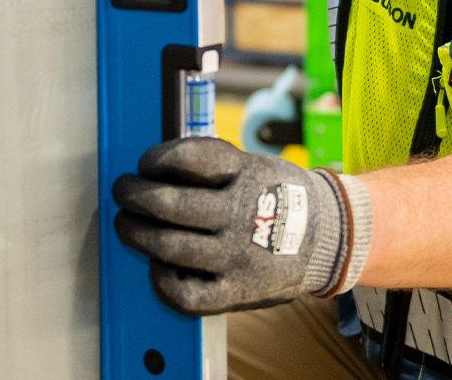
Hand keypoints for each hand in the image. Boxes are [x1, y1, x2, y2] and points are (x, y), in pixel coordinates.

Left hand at [112, 136, 370, 315]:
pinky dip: (162, 280)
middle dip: (135, 195)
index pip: (191, 158)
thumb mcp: (254, 165)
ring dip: (136, 234)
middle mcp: (242, 213)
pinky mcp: (237, 292)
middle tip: (123, 191)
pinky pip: (185, 293)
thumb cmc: (278, 197)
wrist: (328, 238)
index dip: (158, 158)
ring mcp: (239, 256)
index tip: (145, 163)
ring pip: (170, 247)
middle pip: (171, 204)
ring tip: (126, 224)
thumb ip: (209, 165)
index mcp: (247, 173)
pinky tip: (158, 264)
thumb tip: (151, 168)